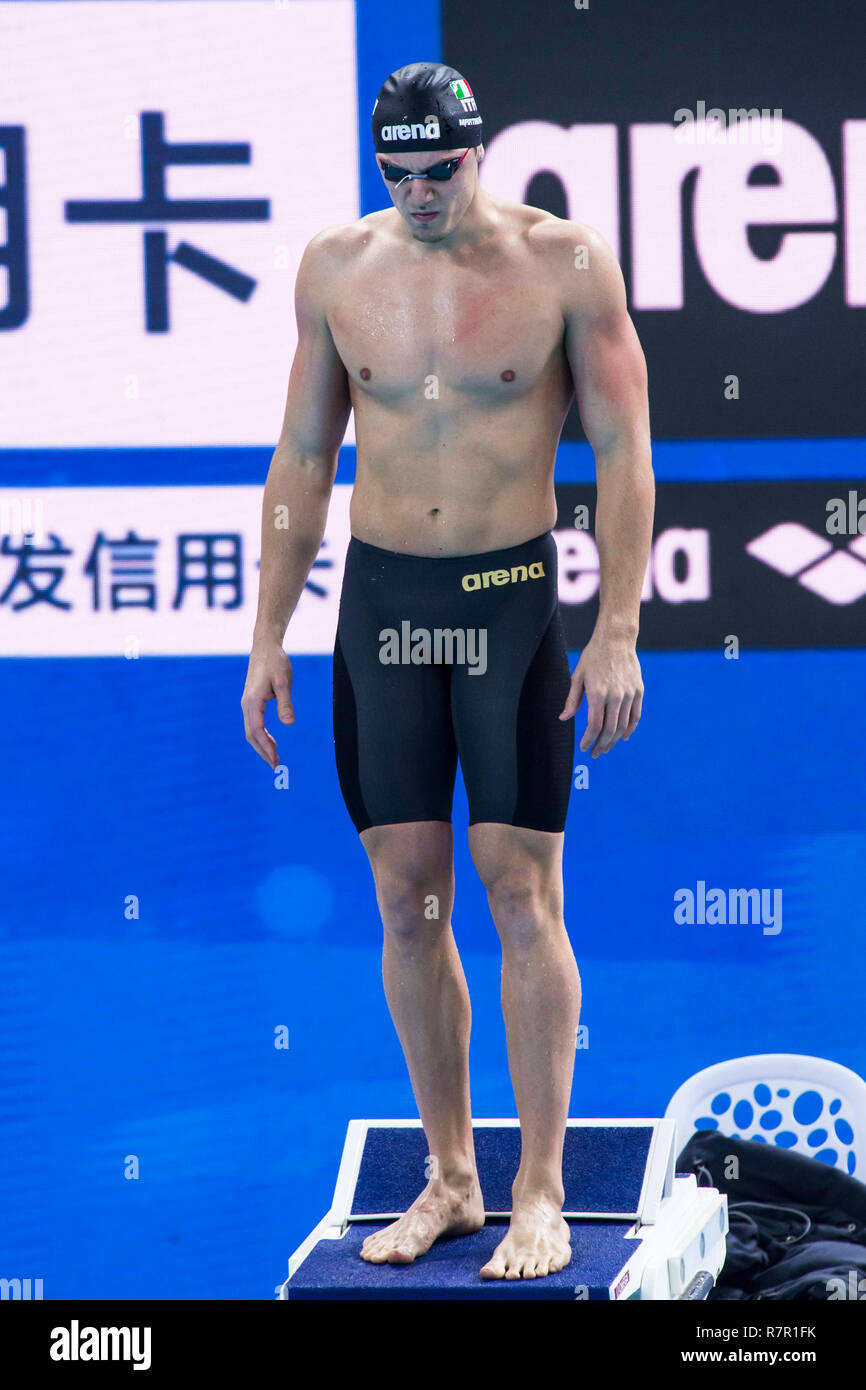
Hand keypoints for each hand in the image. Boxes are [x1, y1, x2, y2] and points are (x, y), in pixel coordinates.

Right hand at [241, 641, 293, 767]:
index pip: (256, 731)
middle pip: (251, 734)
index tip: (275, 760)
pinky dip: (260, 735)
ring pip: (250, 730)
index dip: (265, 747)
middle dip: (262, 751)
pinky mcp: (251, 701)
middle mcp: (246, 704)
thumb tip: (288, 723)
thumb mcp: (284, 682)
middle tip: (275, 765)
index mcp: (253, 701)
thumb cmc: (276, 662)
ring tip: (274, 757)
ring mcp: (247, 703)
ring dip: (261, 745)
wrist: (265, 647)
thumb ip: (285, 703)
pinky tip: (270, 741)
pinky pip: (253, 723)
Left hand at [559, 630, 642, 757]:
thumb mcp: (578, 676)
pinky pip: (635, 716)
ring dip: (614, 740)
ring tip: (605, 748)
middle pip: (610, 729)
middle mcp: (615, 696)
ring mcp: (629, 694)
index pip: (595, 725)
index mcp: (598, 693)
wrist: (616, 640)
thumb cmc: (593, 657)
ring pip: (623, 726)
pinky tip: (623, 737)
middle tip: (595, 753)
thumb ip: (572, 700)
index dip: (589, 740)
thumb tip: (564, 718)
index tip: (584, 747)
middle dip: (601, 745)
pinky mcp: (638, 691)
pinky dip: (630, 729)